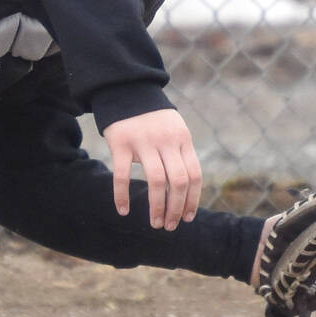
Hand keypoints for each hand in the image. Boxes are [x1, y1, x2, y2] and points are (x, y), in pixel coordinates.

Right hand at [102, 108, 201, 228]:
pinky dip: (122, 195)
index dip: (193, 199)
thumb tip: (188, 190)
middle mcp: (166, 141)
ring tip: (156, 224)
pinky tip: (123, 211)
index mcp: (182, 140)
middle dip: (176, 208)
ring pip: (156, 181)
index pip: (194, 175)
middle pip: (178, 181)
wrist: (128, 91)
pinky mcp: (121, 143)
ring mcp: (143, 142)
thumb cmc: (153, 119)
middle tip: (170, 226)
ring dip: (157, 207)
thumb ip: (181, 154)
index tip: (188, 217)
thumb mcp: (175, 131)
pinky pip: (123, 175)